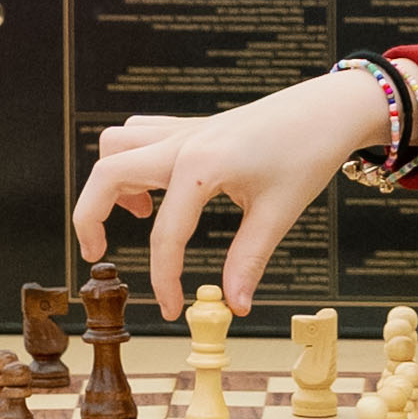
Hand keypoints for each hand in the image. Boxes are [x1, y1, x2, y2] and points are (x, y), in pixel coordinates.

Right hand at [71, 69, 391, 315]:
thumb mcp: (278, 212)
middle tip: (98, 253)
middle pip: (108, 173)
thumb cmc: (306, 153)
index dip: (163, 278)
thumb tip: (234, 306)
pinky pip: (140, 136)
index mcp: (203, 165)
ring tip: (140, 214)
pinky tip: (160, 191)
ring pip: (117, 145)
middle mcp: (182, 142)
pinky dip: (132, 162)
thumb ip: (248, 260)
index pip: (165, 233)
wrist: (327, 108)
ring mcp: (183, 130)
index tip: (171, 310)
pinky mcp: (190, 127)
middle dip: (90, 216)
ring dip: (111, 181)